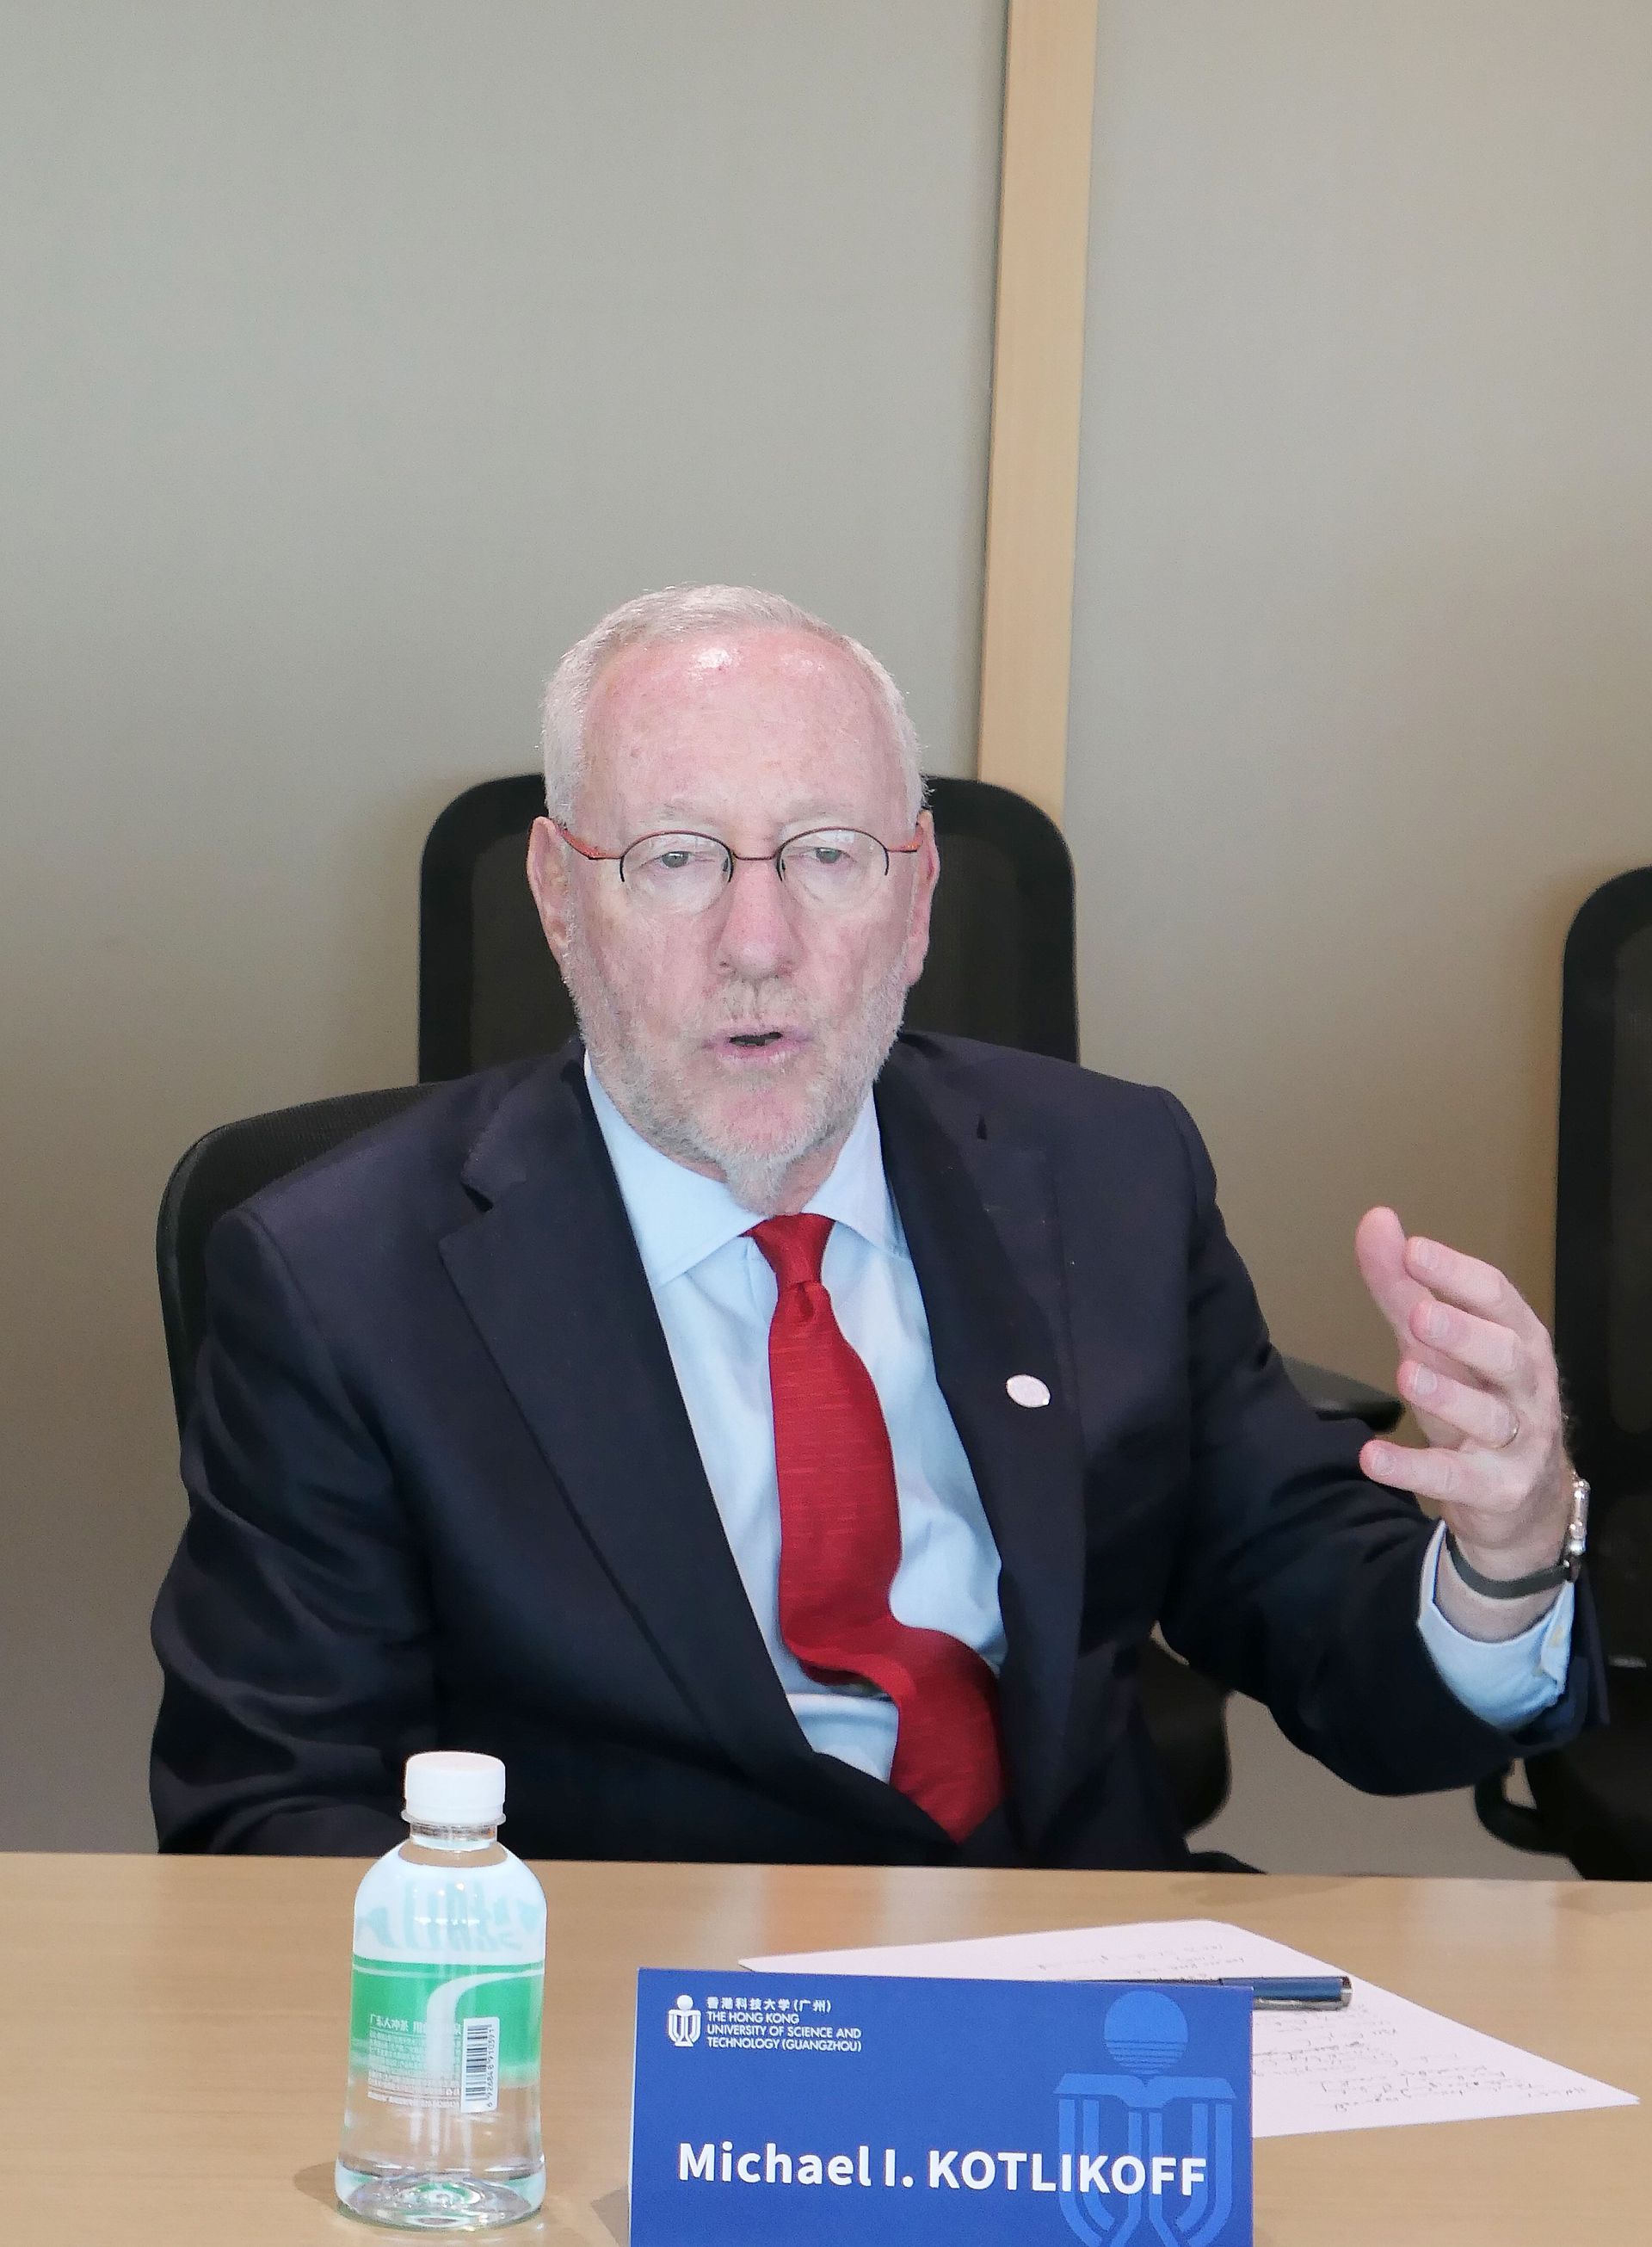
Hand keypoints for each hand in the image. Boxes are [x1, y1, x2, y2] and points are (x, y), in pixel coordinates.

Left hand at [1354, 1207, 1572, 1584]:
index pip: (1497, 1299)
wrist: (1522, 1502)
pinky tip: (1372, 1458)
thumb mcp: (1438, 1345)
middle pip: (1507, 1355)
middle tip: (1420, 1314)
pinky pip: (1456, 1478)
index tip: (1413, 1250)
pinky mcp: (1497, 1490)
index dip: (1457, 1274)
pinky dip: (1414, 1469)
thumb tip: (1377, 1220)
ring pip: (1490, 1417)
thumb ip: (1404, 1288)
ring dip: (1448, 1395)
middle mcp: (1527, 1388)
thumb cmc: (1478, 1401)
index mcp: (1518, 1339)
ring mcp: (1518, 1442)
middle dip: (1466, 1332)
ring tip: (1406, 1373)